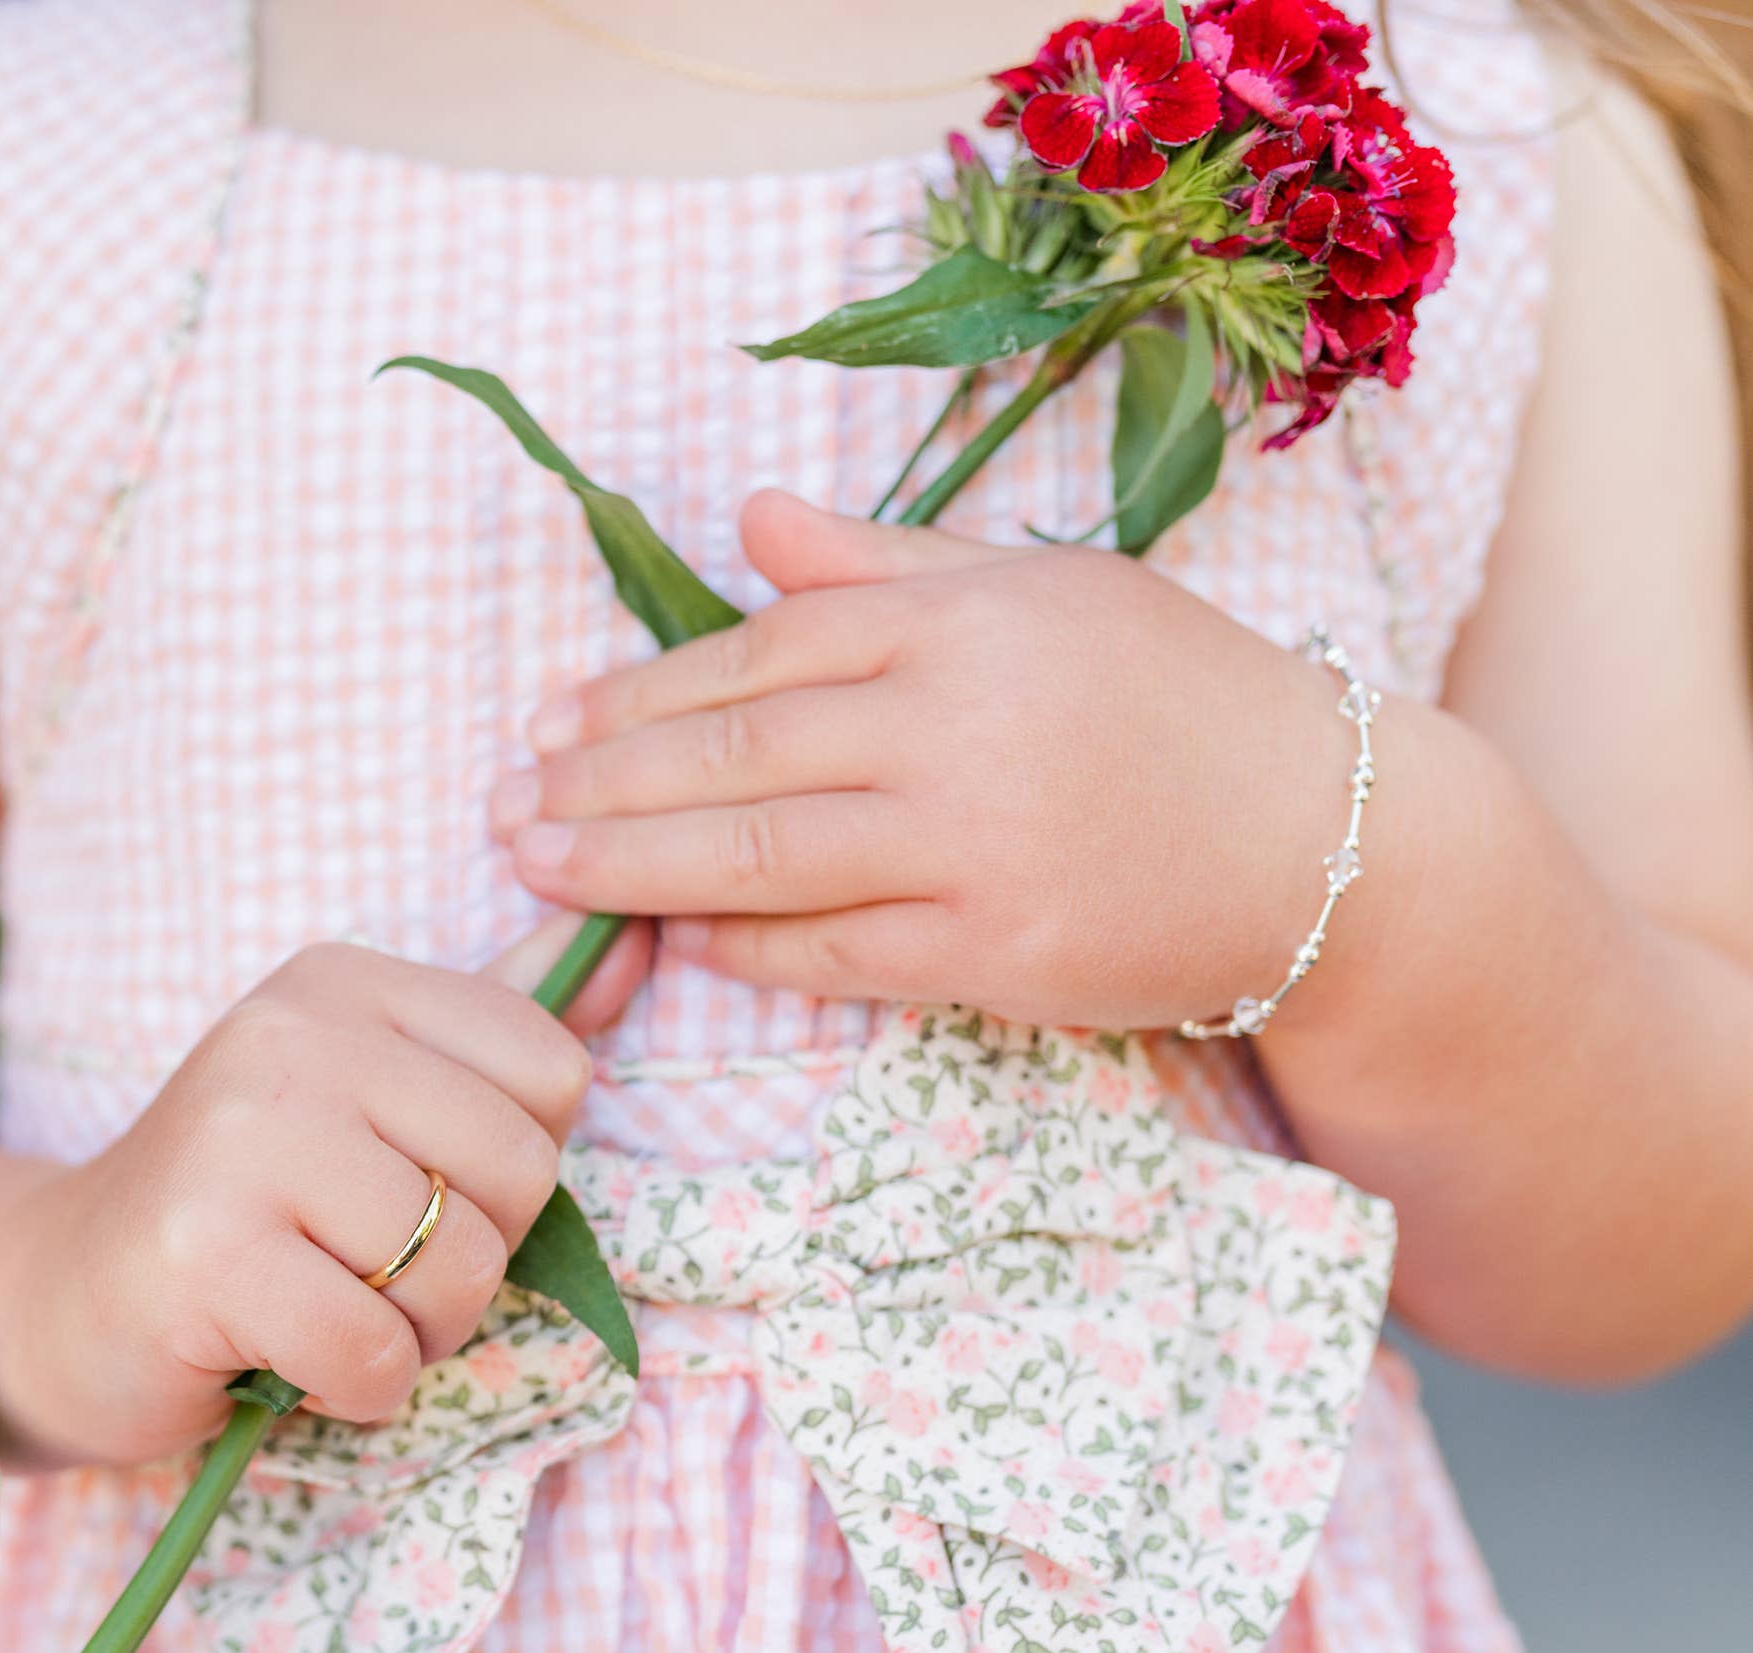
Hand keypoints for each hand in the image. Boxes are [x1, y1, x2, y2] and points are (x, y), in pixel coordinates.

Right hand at [0, 918, 652, 1467]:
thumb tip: (639, 940)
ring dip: (412, 1333)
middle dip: (468, 1258)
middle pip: (520, 1169)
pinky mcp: (204, 1252)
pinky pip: (374, 1352)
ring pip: (458, 1268)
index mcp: (343, 981)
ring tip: (326, 1309)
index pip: (551, 1071)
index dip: (506, 1168)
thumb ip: (498, 1028)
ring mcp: (240, 1137)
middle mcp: (291, 1033)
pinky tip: (284, 1357)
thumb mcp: (368, 1094)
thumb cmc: (244, 1209)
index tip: (409, 1185)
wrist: (54, 1297)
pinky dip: (353, 1387)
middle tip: (367, 1268)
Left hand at [488, 490, 1351, 1031]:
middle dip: (599, 781)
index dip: (639, 691)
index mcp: (959, 621)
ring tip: (538, 865)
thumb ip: (888, 566)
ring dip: (629, 866)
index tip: (551, 716)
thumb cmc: (1177, 698)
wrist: (1324, 838)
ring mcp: (970, 846)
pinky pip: (829, 951)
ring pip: (757, 858)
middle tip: (503, 804)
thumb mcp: (1044, 592)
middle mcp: (953, 725)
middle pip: (733, 755)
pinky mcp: (992, 954)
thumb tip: (755, 522)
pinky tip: (666, 934)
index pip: (759, 649)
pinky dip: (739, 945)